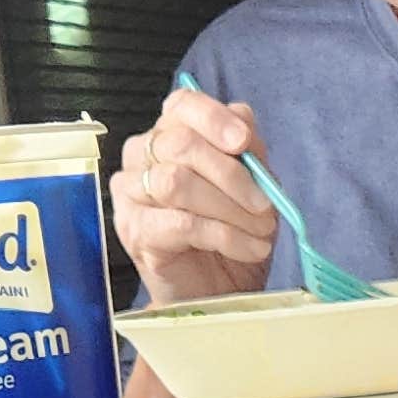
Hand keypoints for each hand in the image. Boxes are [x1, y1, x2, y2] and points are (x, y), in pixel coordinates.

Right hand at [114, 89, 276, 299]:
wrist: (218, 292)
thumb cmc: (232, 235)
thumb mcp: (253, 188)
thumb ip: (248, 153)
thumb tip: (245, 127)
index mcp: (169, 134)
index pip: (181, 106)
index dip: (213, 118)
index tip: (243, 142)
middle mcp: (141, 157)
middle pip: (179, 145)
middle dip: (231, 175)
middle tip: (265, 206)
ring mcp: (131, 194)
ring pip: (176, 182)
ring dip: (229, 208)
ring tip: (261, 231)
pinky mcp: (134, 231)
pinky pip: (180, 224)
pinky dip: (225, 235)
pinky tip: (250, 248)